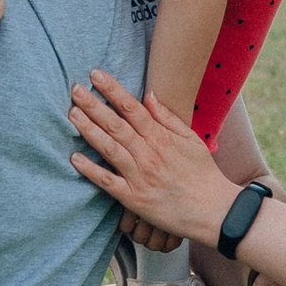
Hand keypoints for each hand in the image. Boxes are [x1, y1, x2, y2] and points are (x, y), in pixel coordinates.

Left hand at [67, 69, 233, 243]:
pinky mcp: (134, 199)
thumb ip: (168, 118)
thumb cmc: (203, 174)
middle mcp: (149, 154)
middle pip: (116, 125)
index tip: (96, 75)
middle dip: (93, 105)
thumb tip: (149, 96)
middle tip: (75, 89)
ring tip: (72, 114)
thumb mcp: (191, 140)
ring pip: (109, 149)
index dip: (112, 90)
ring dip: (89, 130)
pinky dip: (90, 170)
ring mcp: (140, 176)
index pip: (132, 108)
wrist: (214, 210)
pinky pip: (108, 182)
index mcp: (162, 138)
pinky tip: (74, 158)